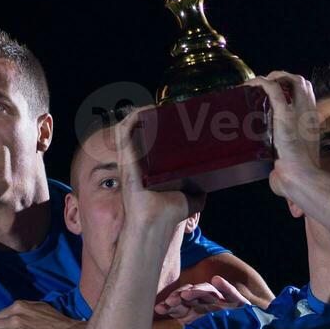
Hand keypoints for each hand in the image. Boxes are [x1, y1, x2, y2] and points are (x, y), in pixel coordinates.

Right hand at [116, 108, 204, 225]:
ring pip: (129, 127)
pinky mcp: (126, 157)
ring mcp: (130, 158)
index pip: (150, 141)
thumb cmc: (168, 215)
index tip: (173, 115)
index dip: (158, 125)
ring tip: (157, 105)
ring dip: (141, 113)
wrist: (156, 223)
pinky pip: (124, 131)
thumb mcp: (190, 200)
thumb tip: (206, 188)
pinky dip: (132, 117)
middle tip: (169, 108)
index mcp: (151, 167)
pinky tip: (146, 109)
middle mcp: (139, 161)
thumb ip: (197, 193)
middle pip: (140, 130)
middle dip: (151, 116)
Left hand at [155, 275, 248, 319]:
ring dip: (197, 290)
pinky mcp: (238, 304)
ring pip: (208, 292)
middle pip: (190, 296)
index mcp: (192, 314)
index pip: (178, 306)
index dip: (169, 306)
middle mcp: (205, 306)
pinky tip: (216, 280)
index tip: (159, 308)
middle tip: (170, 301)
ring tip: (187, 294)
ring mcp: (221, 303)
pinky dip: (224, 286)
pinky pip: (231, 293)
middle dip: (179, 297)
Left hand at [246, 72, 321, 198]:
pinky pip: (273, 87)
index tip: (276, 96)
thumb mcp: (293, 165)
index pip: (307, 96)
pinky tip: (248, 85)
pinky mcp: (284, 112)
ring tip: (257, 84)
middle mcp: (308, 113)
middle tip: (265, 88)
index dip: (293, 91)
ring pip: (292, 79)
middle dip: (285, 80)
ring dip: (274, 77)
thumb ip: (284, 166)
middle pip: (303, 83)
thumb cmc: (297, 177)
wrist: (301, 177)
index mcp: (312, 123)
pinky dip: (260, 82)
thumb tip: (275, 176)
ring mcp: (298, 111)